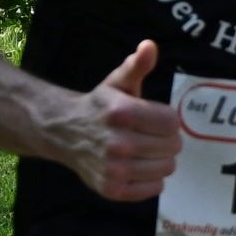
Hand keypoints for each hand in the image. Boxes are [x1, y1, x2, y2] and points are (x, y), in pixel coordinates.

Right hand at [52, 40, 181, 200]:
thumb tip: (150, 45)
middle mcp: (118, 143)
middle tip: (152, 135)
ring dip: (162, 160)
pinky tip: (140, 167)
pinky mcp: (112, 189)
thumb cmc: (99, 106)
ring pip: (166, 168)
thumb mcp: (117, 82)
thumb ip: (137, 65)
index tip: (158, 118)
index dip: (169, 120)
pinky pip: (152, 189)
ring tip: (147, 151)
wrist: (64, 132)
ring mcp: (114, 169)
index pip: (172, 123)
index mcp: (122, 113)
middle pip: (172, 146)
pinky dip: (152, 180)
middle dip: (167, 139)